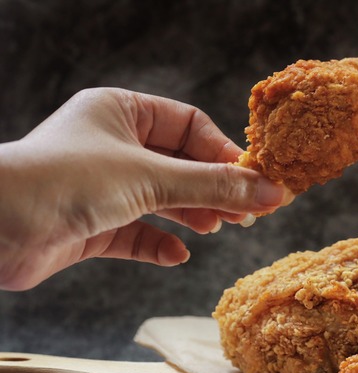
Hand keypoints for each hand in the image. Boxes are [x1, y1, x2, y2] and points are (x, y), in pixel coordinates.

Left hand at [0, 88, 292, 290]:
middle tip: (247, 212)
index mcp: (122, 112)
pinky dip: (159, 243)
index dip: (224, 153)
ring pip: (163, 199)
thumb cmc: (64, 181)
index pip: (190, 126)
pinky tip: (176, 255)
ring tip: (218, 228)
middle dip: (213, 188)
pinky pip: (137, 232)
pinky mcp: (92, 224)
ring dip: (192, 215)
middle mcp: (112, 145)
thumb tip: (273, 192)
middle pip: (181, 164)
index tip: (256, 180)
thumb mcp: (151, 177)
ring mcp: (102, 186)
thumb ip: (214, 186)